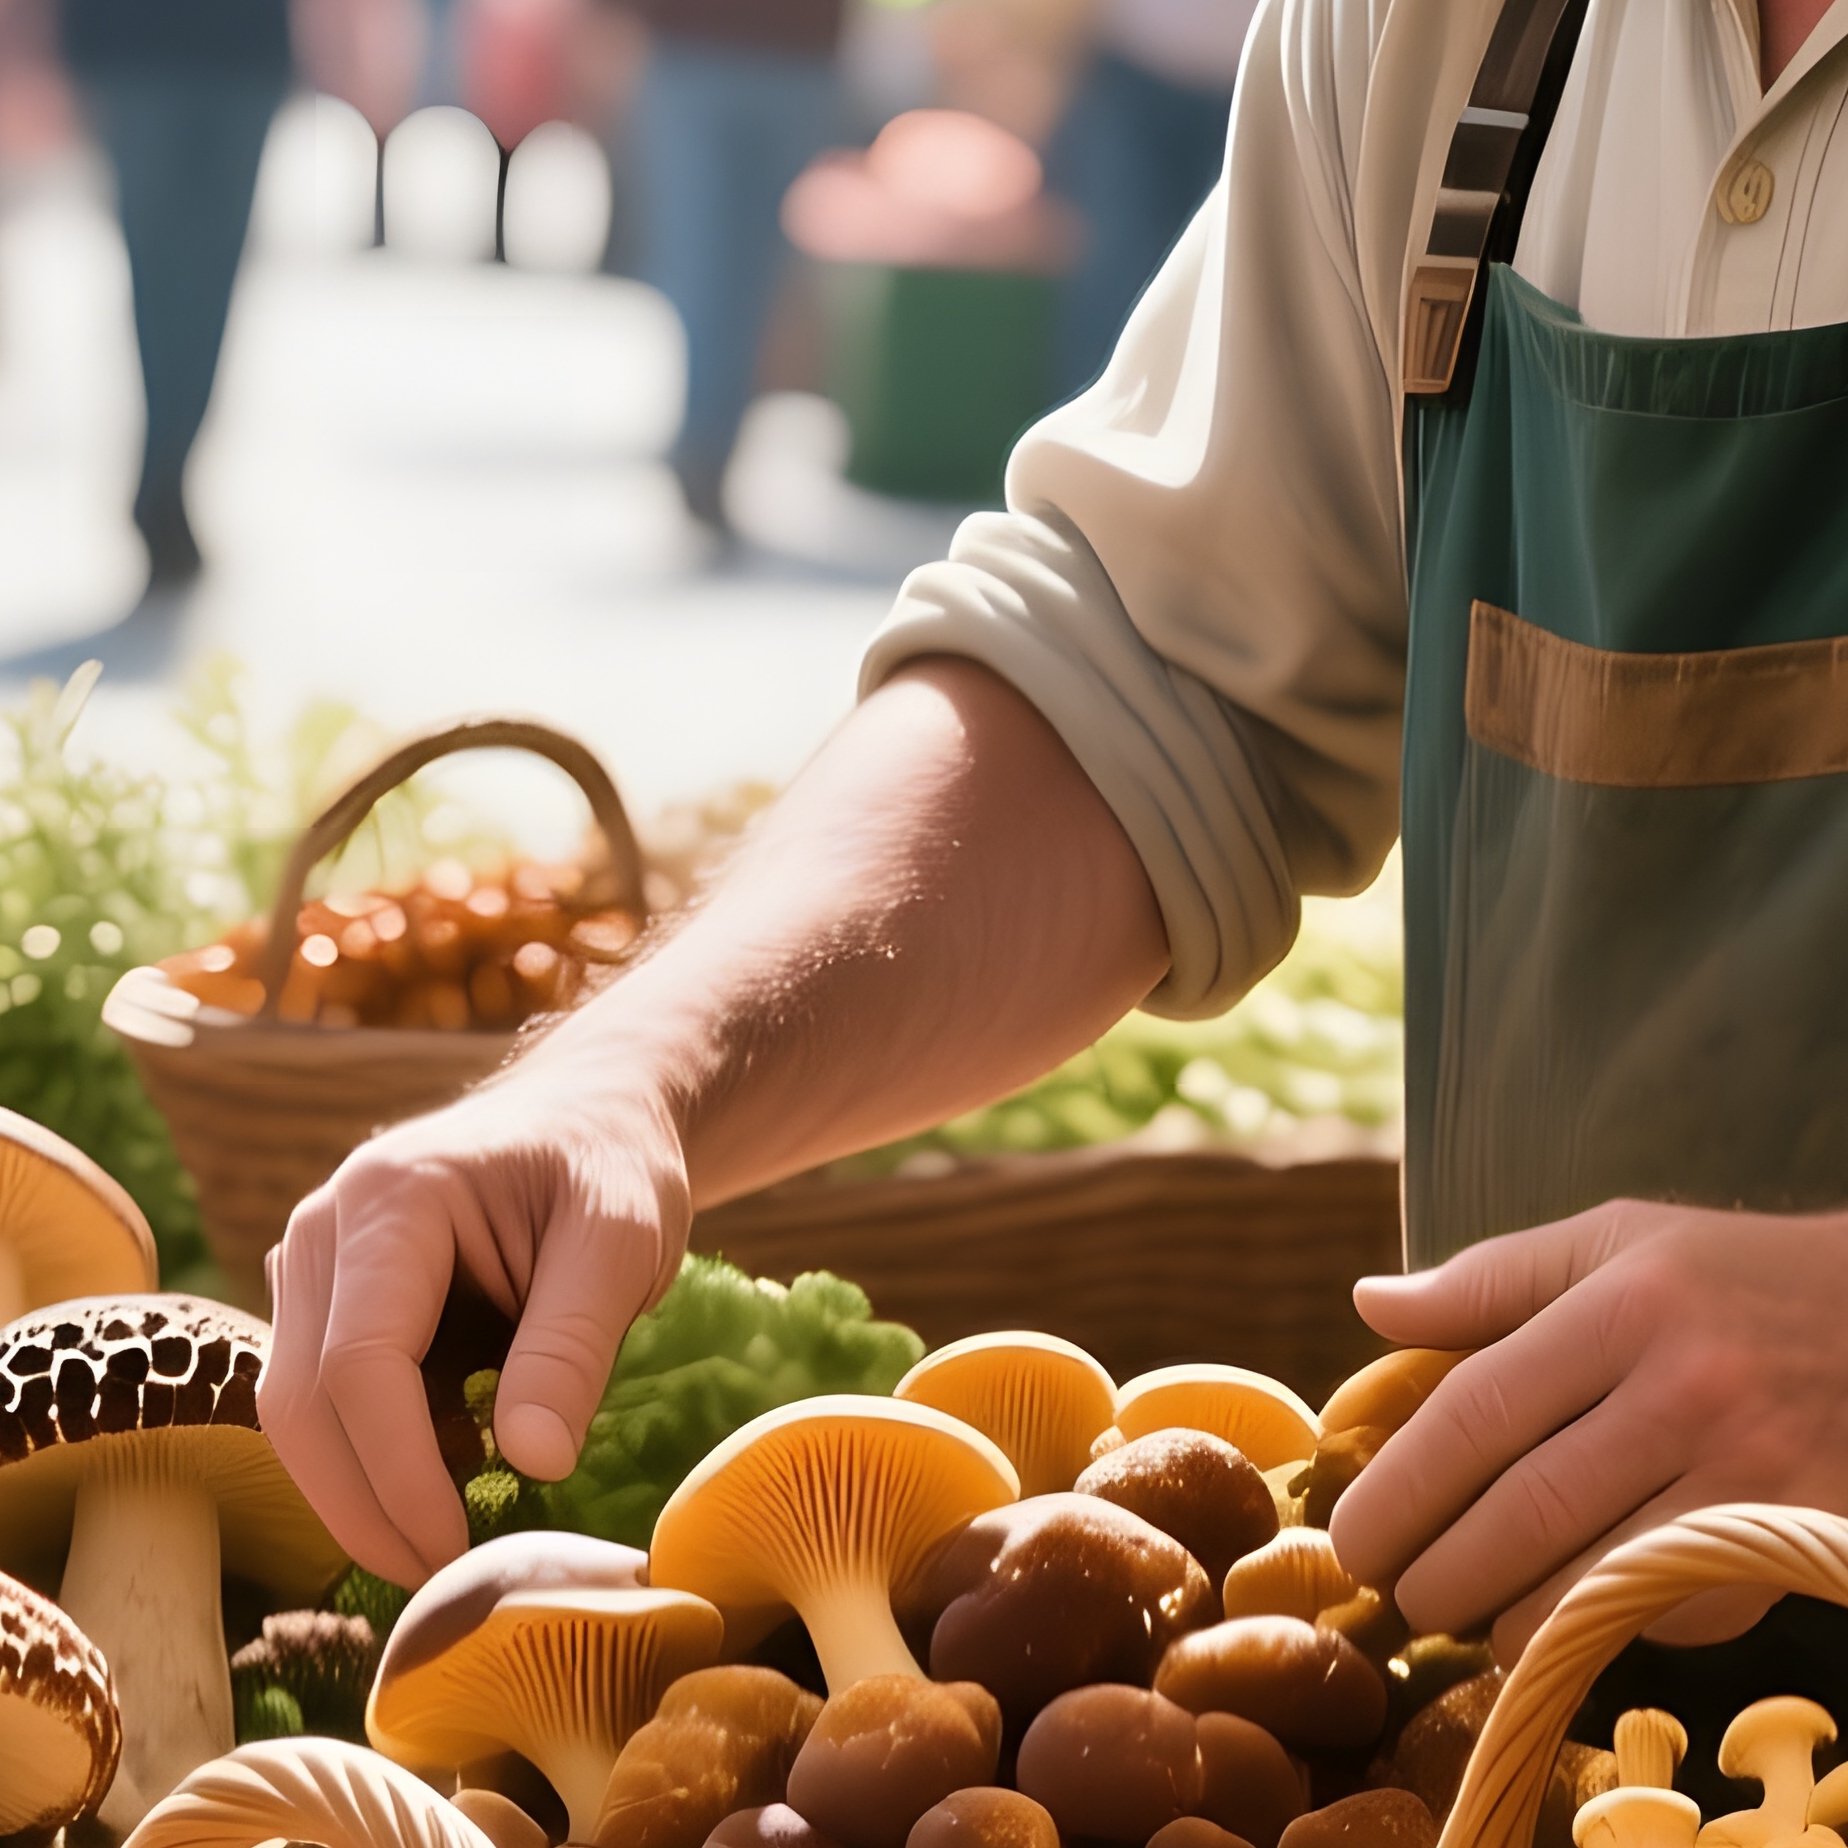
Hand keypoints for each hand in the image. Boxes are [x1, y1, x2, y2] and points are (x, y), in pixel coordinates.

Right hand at [258, 1067, 689, 1585]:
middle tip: (442, 1585)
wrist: (587, 1116)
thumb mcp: (623, 1240)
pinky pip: (322, 1399)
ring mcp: (313, 1262)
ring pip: (297, 1410)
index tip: (458, 1553)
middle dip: (364, 1508)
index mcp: (394, 1195)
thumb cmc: (609, 1166)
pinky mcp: (325, 1300)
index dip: (398, 1473)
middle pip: (303, 1400)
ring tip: (447, 1549)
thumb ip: (573, 1344)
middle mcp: (325, 1226)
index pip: (361, 1361)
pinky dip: (371, 1458)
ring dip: (359, 1493)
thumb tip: (535, 1464)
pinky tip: (442, 1489)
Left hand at [1329, 1200, 1847, 1661]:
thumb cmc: (1733, 1278)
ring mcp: (1750, 1476)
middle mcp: (1688, 1390)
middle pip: (1526, 1507)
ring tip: (1461, 1613)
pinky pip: (1676, 1611)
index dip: (1402, 1484)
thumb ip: (1488, 1279)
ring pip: (1597, 1577)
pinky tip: (1558, 1621)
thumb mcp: (1614, 1239)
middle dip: (1438, 1567)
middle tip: (1392, 1589)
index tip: (1353, 1532)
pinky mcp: (1791, 1542)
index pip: (1479, 1409)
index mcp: (1625, 1306)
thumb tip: (1368, 1304)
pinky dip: (1603, 1627)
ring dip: (1508, 1617)